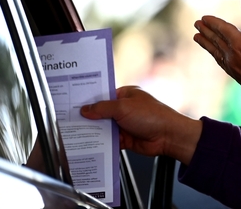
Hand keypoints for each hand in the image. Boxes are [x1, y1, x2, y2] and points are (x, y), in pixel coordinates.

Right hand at [80, 86, 201, 164]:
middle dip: (89, 118)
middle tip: (71, 121)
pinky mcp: (125, 138)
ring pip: (104, 128)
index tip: (74, 104)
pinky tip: (89, 145)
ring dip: (94, 131)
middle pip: (102, 113)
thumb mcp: (123, 107)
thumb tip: (86, 109)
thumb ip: (103, 108)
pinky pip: (109, 140)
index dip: (90, 100)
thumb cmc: (153, 116)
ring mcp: (125, 124)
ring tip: (76, 134)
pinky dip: (101, 143)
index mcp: (126, 95)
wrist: (168, 136)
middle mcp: (125, 109)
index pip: (103, 96)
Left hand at [193, 0, 240, 127]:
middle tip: (196, 25)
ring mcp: (235, 69)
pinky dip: (216, 56)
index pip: (222, 29)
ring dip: (207, 44)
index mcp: (240, 43)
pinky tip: (217, 57)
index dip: (213, 22)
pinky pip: (222, 64)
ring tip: (198, 38)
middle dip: (206, 31)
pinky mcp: (239, 78)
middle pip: (215, 40)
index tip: (204, 17)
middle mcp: (233, 56)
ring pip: (216, 53)